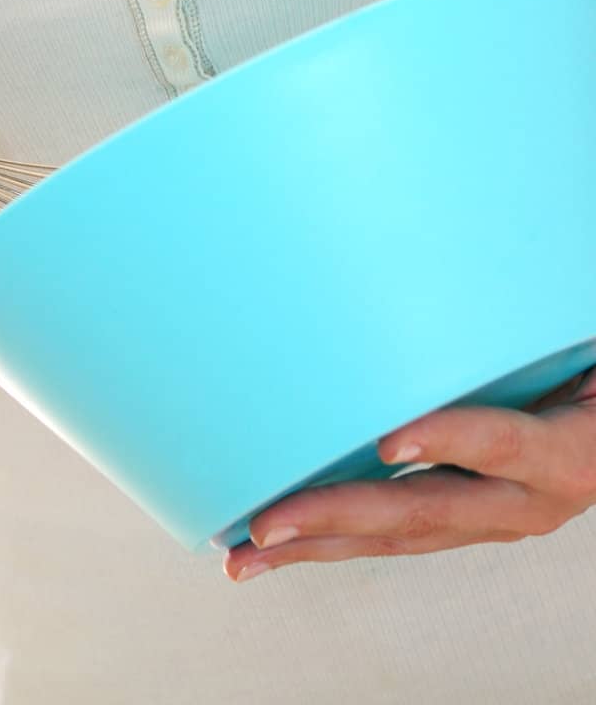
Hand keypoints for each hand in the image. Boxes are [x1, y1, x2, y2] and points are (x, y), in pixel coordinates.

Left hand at [225, 362, 595, 582]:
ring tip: (245, 552)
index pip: (501, 440)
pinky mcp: (461, 524)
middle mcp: (524, 502)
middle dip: (337, 517)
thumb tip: (504, 254)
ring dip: (313, 545)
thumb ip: (535, 332)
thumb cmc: (587, 373)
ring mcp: (488, 521)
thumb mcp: (581, 347)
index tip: (386, 439)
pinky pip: (391, 537)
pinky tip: (277, 542)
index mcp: (563, 452)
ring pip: (393, 538)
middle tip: (267, 521)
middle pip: (424, 510)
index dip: (447, 438)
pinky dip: (329, 540)